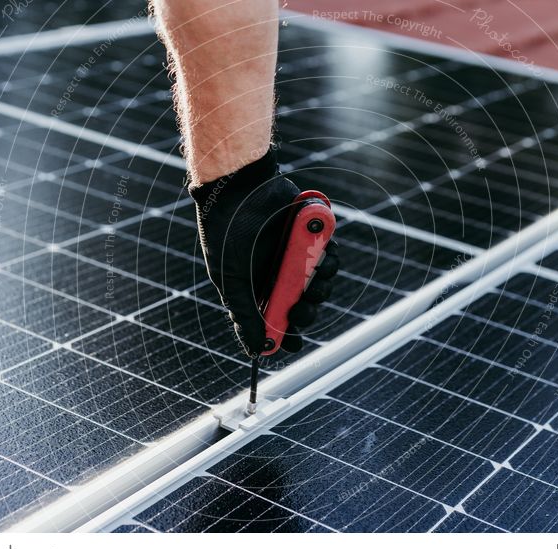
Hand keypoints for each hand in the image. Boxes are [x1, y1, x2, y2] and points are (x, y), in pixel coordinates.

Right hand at [194, 174, 338, 356]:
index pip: (280, 319)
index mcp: (259, 288)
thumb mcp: (233, 281)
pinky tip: (316, 252)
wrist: (239, 188)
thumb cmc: (227, 234)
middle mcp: (280, 274)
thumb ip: (247, 316)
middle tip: (302, 306)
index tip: (294, 344)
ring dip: (320, 285)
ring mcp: (298, 254)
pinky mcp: (313, 235)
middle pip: (305, 304)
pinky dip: (327, 257)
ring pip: (321, 282)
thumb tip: (257, 351)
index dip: (290, 334)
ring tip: (311, 275)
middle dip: (307, 310)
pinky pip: (330, 255)